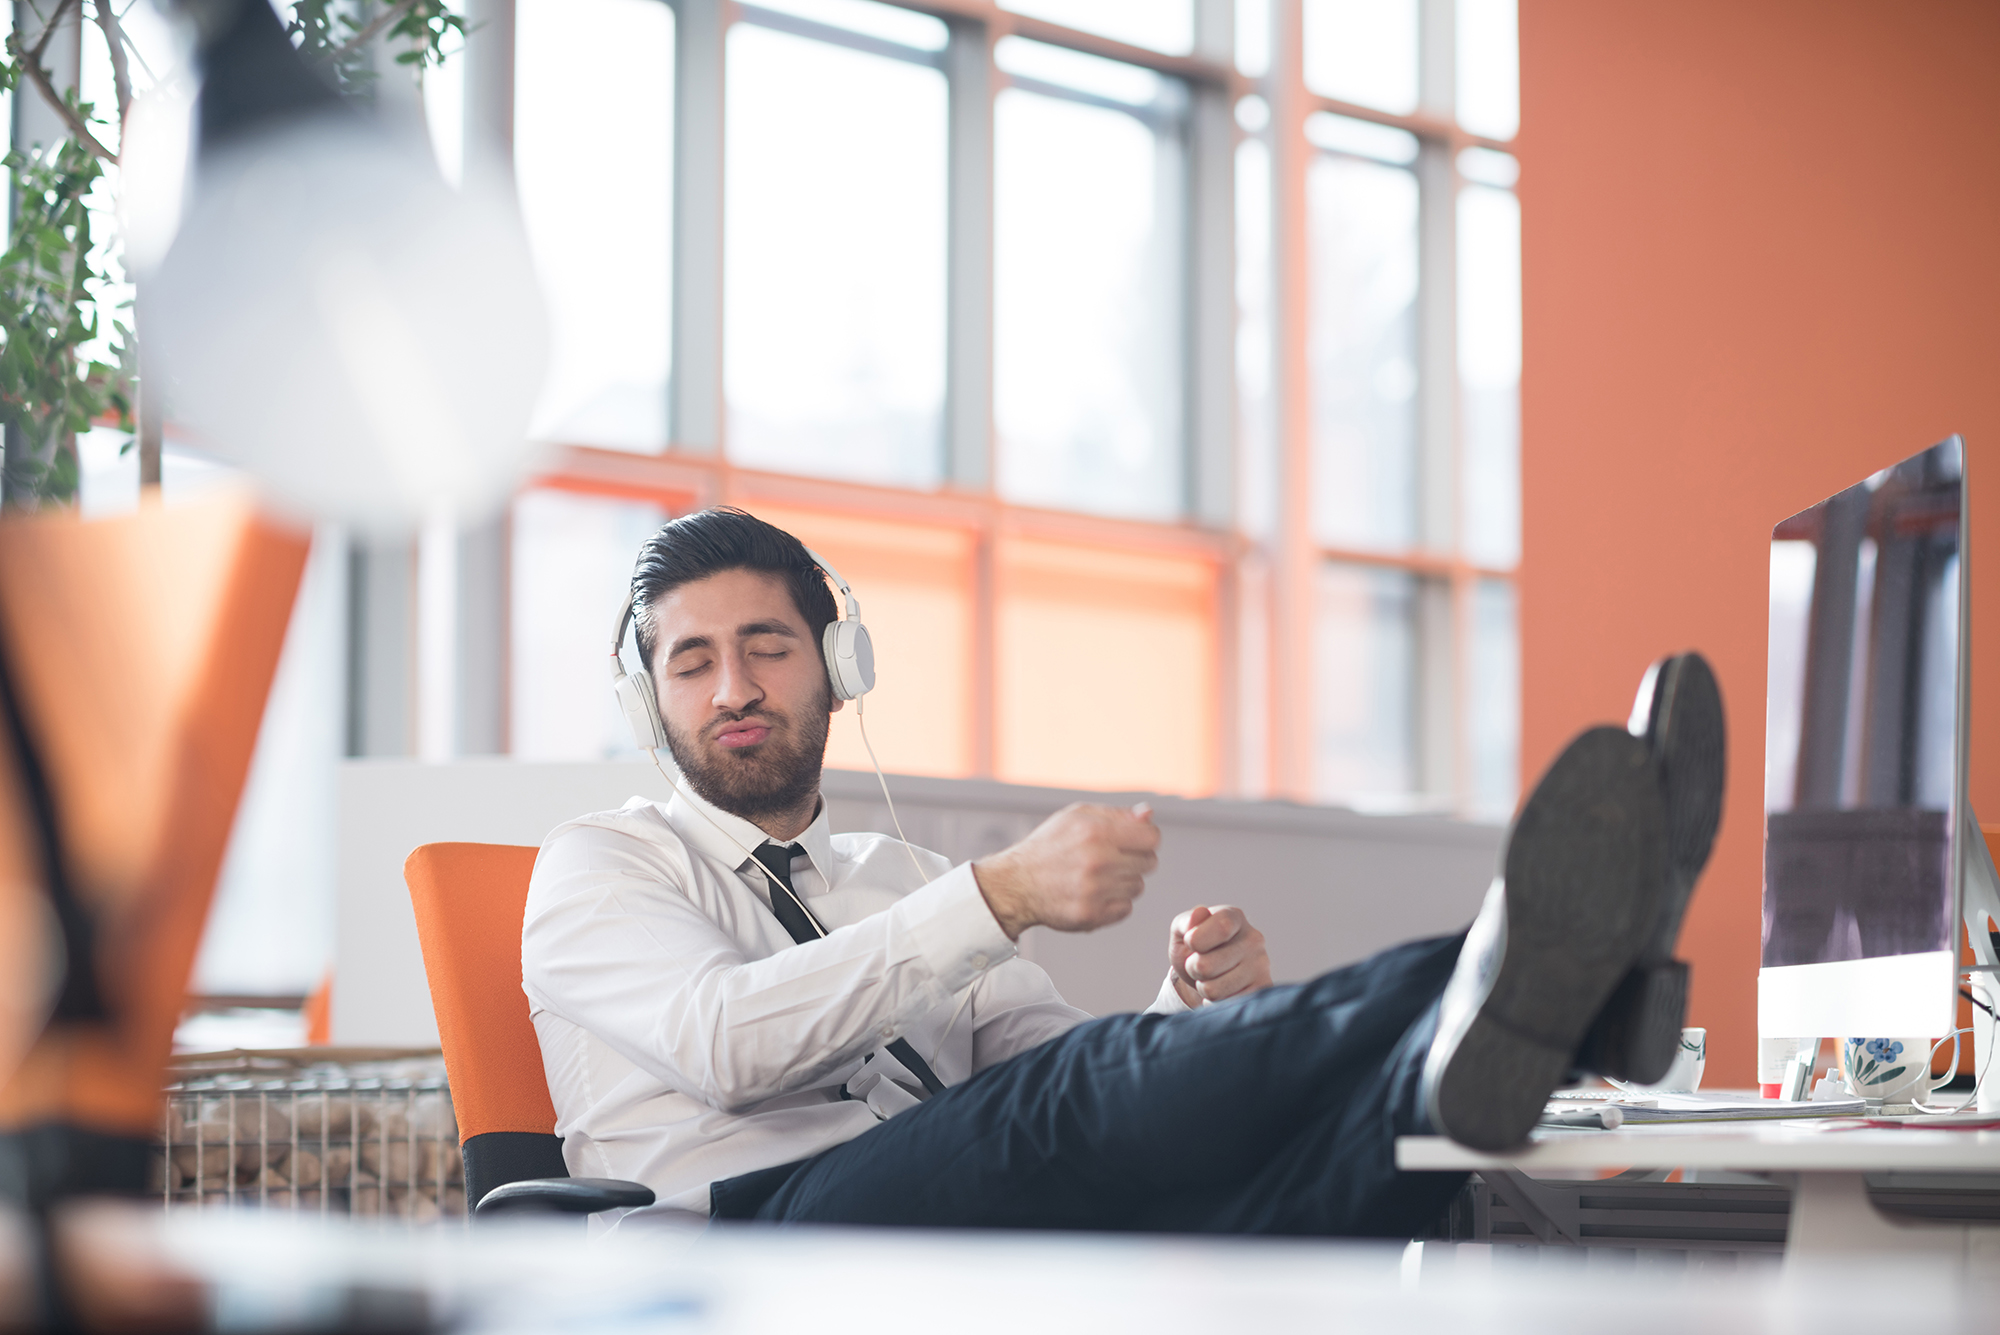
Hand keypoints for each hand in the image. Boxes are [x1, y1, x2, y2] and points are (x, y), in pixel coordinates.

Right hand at [973, 803, 1159, 938]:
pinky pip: (1126, 909)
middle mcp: (1097, 861)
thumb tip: (1148, 815)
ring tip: (1098, 876)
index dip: (1145, 838)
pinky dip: (1114, 903)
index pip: (1152, 837)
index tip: (1133, 841)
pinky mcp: (1091, 915)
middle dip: (1135, 859)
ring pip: (1138, 887)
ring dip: (1123, 882)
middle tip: (1110, 859)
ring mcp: (1094, 891)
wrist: (1016, 884)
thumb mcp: (1076, 817)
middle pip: (1149, 863)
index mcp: (1096, 831)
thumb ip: (1116, 814)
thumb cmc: (1047, 847)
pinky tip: (1094, 893)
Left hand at [1169, 905, 1270, 1006]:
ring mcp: (1261, 965)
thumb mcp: (1182, 932)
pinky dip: (1214, 1002)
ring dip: (1203, 988)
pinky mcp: (1262, 989)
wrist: (1209, 973)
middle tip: (1199, 965)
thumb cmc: (1195, 948)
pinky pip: (1226, 1005)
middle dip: (1193, 969)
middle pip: (1206, 965)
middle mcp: (1254, 939)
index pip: (1221, 927)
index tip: (1190, 943)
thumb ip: (1186, 922)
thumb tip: (1199, 913)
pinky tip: (1222, 991)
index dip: (1196, 940)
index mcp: (1234, 917)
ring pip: (1213, 990)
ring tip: (1211, 977)